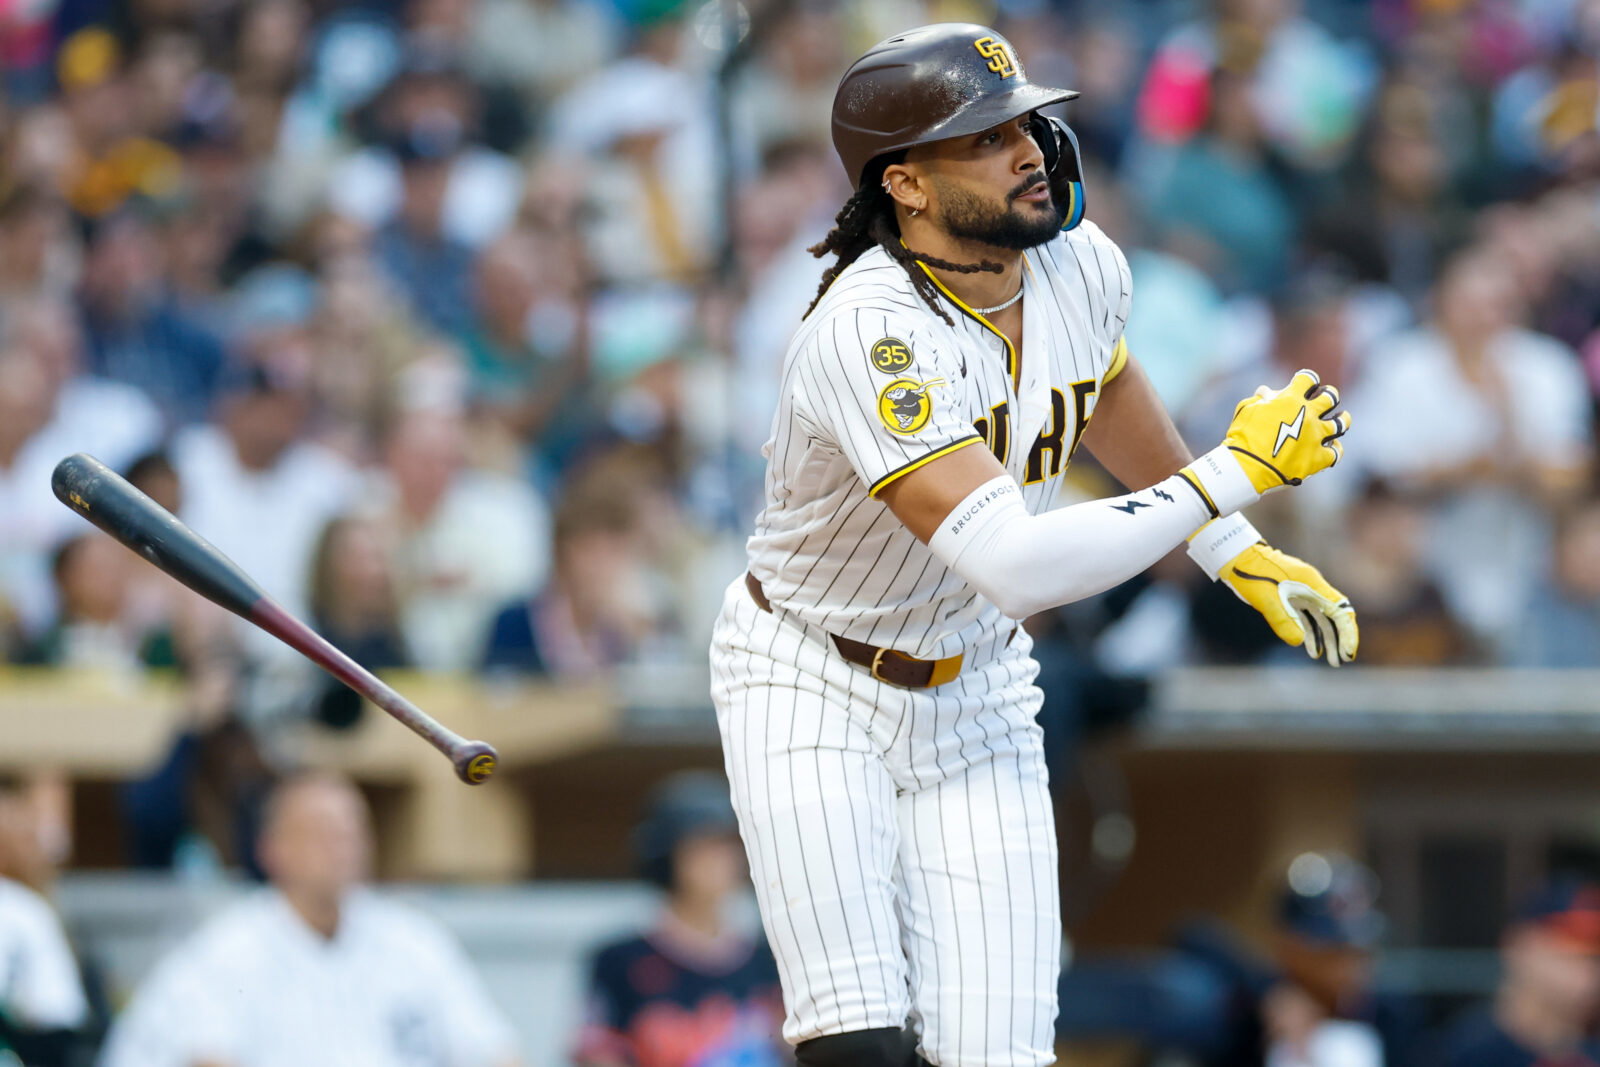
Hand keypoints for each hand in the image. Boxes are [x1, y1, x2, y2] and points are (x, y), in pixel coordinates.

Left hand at [1220, 542, 1358, 665]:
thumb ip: (1282, 619)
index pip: (1340, 610)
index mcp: (1312, 584)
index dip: (1348, 632)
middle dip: (1340, 639)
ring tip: (1331, 661)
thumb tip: (1298, 642)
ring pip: (1322, 619)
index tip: (1347, 652)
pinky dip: (1312, 633)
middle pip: (1334, 616)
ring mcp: (1303, 592)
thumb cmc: (1251, 574)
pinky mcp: (1292, 596)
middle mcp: (1312, 588)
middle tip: (1340, 662)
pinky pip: (1308, 617)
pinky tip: (1312, 649)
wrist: (1236, 557)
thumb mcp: (1265, 598)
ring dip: (1327, 639)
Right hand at [1224, 370, 1349, 494]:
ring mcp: (1316, 436)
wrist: (1246, 467)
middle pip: (1330, 397)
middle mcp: (1308, 414)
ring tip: (1341, 418)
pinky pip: (1336, 452)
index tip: (1305, 382)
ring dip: (1343, 419)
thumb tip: (1267, 392)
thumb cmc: (1242, 436)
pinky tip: (1332, 447)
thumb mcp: (1247, 409)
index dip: (1308, 379)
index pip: (1308, 379)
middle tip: (1327, 398)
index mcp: (1290, 399)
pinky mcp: (1318, 458)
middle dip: (1329, 395)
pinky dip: (1335, 449)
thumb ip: (1261, 398)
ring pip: (1341, 423)